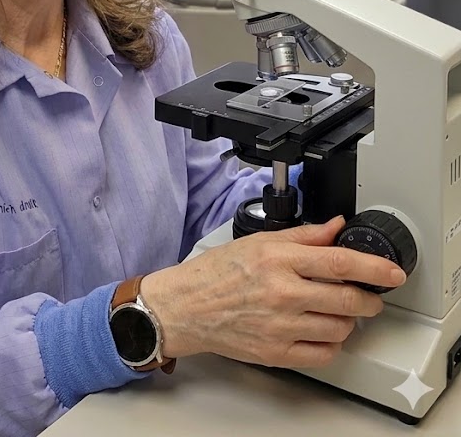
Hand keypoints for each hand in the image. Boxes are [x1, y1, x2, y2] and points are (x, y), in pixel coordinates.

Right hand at [140, 217, 405, 369]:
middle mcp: (282, 293)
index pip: (339, 262)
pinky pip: (323, 353)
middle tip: (368, 296)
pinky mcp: (277, 353)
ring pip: (340, 328)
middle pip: (347, 299)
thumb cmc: (217, 273)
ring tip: (335, 310)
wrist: (187, 306)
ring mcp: (280, 326)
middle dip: (368, 299)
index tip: (392, 272)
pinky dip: (331, 343)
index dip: (373, 268)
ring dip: (348, 320)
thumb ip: (302, 236)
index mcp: (278, 260)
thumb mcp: (258, 242)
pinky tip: (322, 330)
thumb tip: (335, 227)